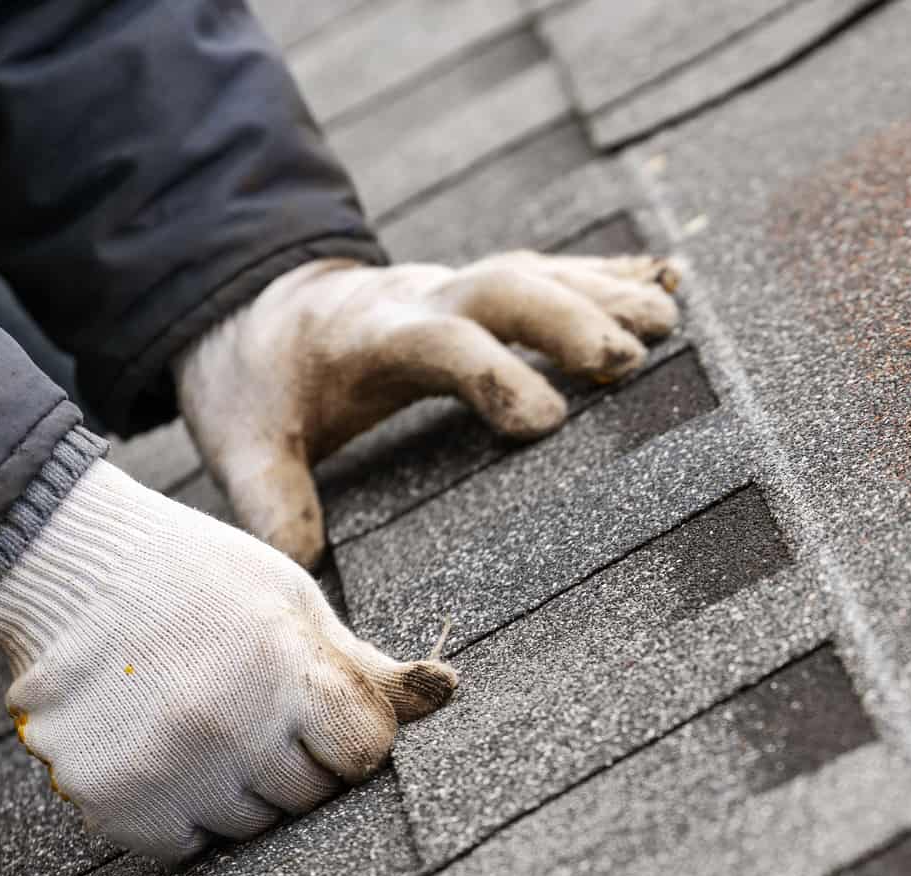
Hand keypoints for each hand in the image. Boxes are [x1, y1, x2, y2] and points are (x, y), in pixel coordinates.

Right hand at [0, 460, 456, 862]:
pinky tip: (164, 751)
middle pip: (312, 795)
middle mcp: (227, 725)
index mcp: (287, 669)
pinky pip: (187, 845)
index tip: (320, 708)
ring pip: (252, 826)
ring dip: (240, 790)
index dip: (352, 733)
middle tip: (250, 707)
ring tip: (202, 721)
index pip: (367, 753)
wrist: (69, 570)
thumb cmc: (202, 584)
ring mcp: (166, 770)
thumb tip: (452, 691)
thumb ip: (367, 668)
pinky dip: (181, 812)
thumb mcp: (295, 605)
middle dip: (298, 761)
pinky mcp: (114, 803)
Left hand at [175, 251, 681, 565]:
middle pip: (506, 288)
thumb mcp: (241, 442)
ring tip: (669, 322)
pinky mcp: (484, 290)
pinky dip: (611, 275)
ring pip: (539, 273)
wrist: (254, 310)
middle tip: (631, 360)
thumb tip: (298, 568)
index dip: (492, 373)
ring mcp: (459, 288)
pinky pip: (554, 272)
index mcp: (371, 337)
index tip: (545, 419)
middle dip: (570, 319)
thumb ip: (271, 499)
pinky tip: (667, 283)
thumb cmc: (261, 386)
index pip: (440, 343)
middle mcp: (423, 298)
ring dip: (606, 292)